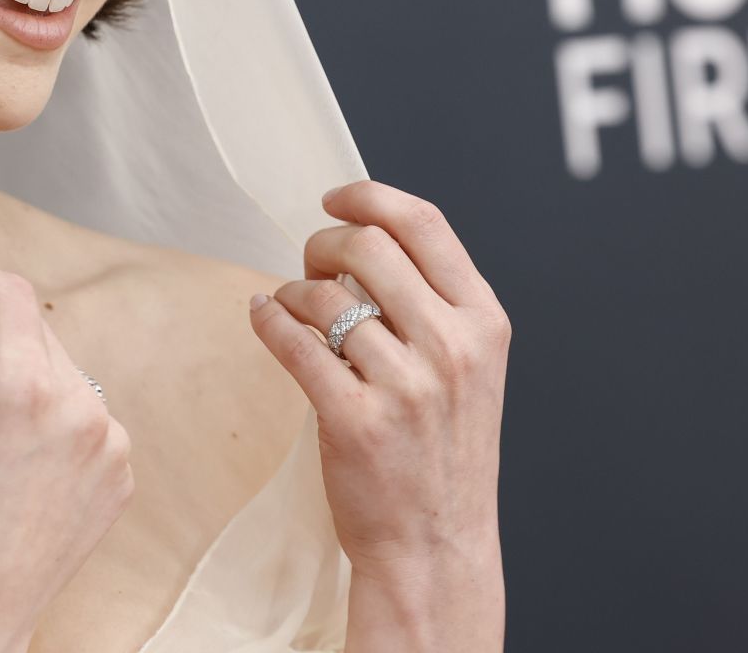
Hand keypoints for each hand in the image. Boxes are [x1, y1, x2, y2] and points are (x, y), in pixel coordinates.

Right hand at [0, 261, 134, 652]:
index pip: (10, 295)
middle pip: (36, 333)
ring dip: (22, 381)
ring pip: (61, 374)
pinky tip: (13, 464)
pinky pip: (84, 418)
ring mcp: (109, 445)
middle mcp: (81, 409)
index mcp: (24, 390)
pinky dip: (50, 421)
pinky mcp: (119, 475)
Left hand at [247, 179, 509, 587]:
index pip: (425, 225)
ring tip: (290, 304)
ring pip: (324, 296)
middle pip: (368, 246)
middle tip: (309, 260)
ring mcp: (404, 386)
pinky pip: (293, 342)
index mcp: (483, 323)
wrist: (436, 548)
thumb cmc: (444, 455)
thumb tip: (362, 241)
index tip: (337, 199)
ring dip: (293, 290)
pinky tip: (263, 317)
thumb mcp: (468, 370)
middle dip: (324, 242)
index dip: (371, 198)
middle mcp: (450, 347)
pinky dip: (268, 319)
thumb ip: (431, 307)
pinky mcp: (355, 421)